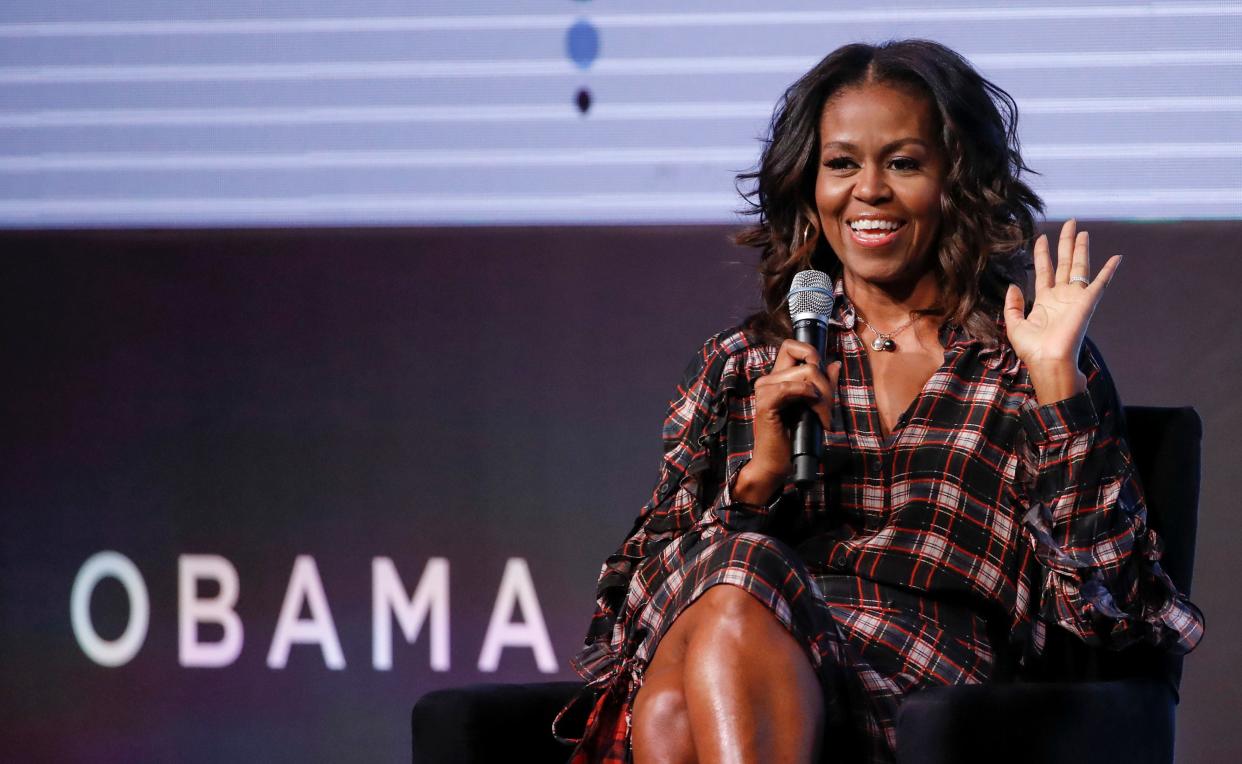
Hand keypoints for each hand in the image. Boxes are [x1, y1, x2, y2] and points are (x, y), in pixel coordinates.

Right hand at [733, 339, 841, 503]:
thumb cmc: (794, 437)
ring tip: (823, 417)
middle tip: (828, 407)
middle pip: (806, 359)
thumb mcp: (814, 406)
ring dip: (823, 396)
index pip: (791, 346)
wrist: (776, 463)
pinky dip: (810, 397)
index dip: (810, 352)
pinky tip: (816, 413)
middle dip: (826, 382)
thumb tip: (835, 363)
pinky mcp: (765, 403)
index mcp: (777, 378)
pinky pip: (792, 387)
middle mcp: (768, 380)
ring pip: (805, 373)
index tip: (823, 375)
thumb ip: (823, 384)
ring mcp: (764, 390)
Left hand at [1003, 219, 1121, 401]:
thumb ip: (1012, 305)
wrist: (1049, 361)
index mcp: (1045, 301)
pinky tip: (1116, 257)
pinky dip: (1109, 270)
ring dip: (1081, 249)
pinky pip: (1101, 283)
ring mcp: (1075, 298)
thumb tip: (1013, 285)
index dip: (1042, 253)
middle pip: (1064, 262)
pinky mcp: (1087, 302)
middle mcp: (1062, 296)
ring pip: (1079, 266)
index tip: (1040, 237)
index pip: (1044, 270)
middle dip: (1066, 243)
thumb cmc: (1032, 349)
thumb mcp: (1014, 325)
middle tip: (1069, 223)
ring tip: (1081, 231)